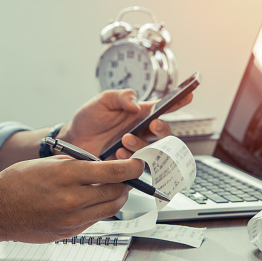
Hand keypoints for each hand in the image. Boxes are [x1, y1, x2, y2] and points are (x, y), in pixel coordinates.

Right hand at [0, 155, 143, 242]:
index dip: (132, 168)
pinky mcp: (70, 233)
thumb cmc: (18, 182)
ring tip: (113, 188)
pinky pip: (95, 220)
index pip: (113, 173)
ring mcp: (72, 220)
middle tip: (127, 177)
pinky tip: (92, 201)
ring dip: (116, 197)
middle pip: (116, 192)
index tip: (139, 165)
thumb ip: (79, 165)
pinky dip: (99, 209)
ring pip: (110, 209)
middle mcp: (73, 200)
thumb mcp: (49, 163)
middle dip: (126, 183)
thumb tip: (104, 167)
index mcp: (67, 177)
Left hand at [59, 89, 192, 157]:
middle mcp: (142, 131)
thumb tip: (136, 103)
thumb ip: (121, 97)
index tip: (188, 95)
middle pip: (164, 133)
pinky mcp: (128, 164)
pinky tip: (117, 153)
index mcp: (140, 114)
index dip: (179, 101)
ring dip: (141, 145)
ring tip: (124, 140)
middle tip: (154, 124)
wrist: (73, 140)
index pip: (164, 107)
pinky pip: (138, 165)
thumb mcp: (103, 100)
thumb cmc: (89, 118)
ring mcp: (136, 148)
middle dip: (163, 128)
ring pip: (153, 150)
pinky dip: (130, 159)